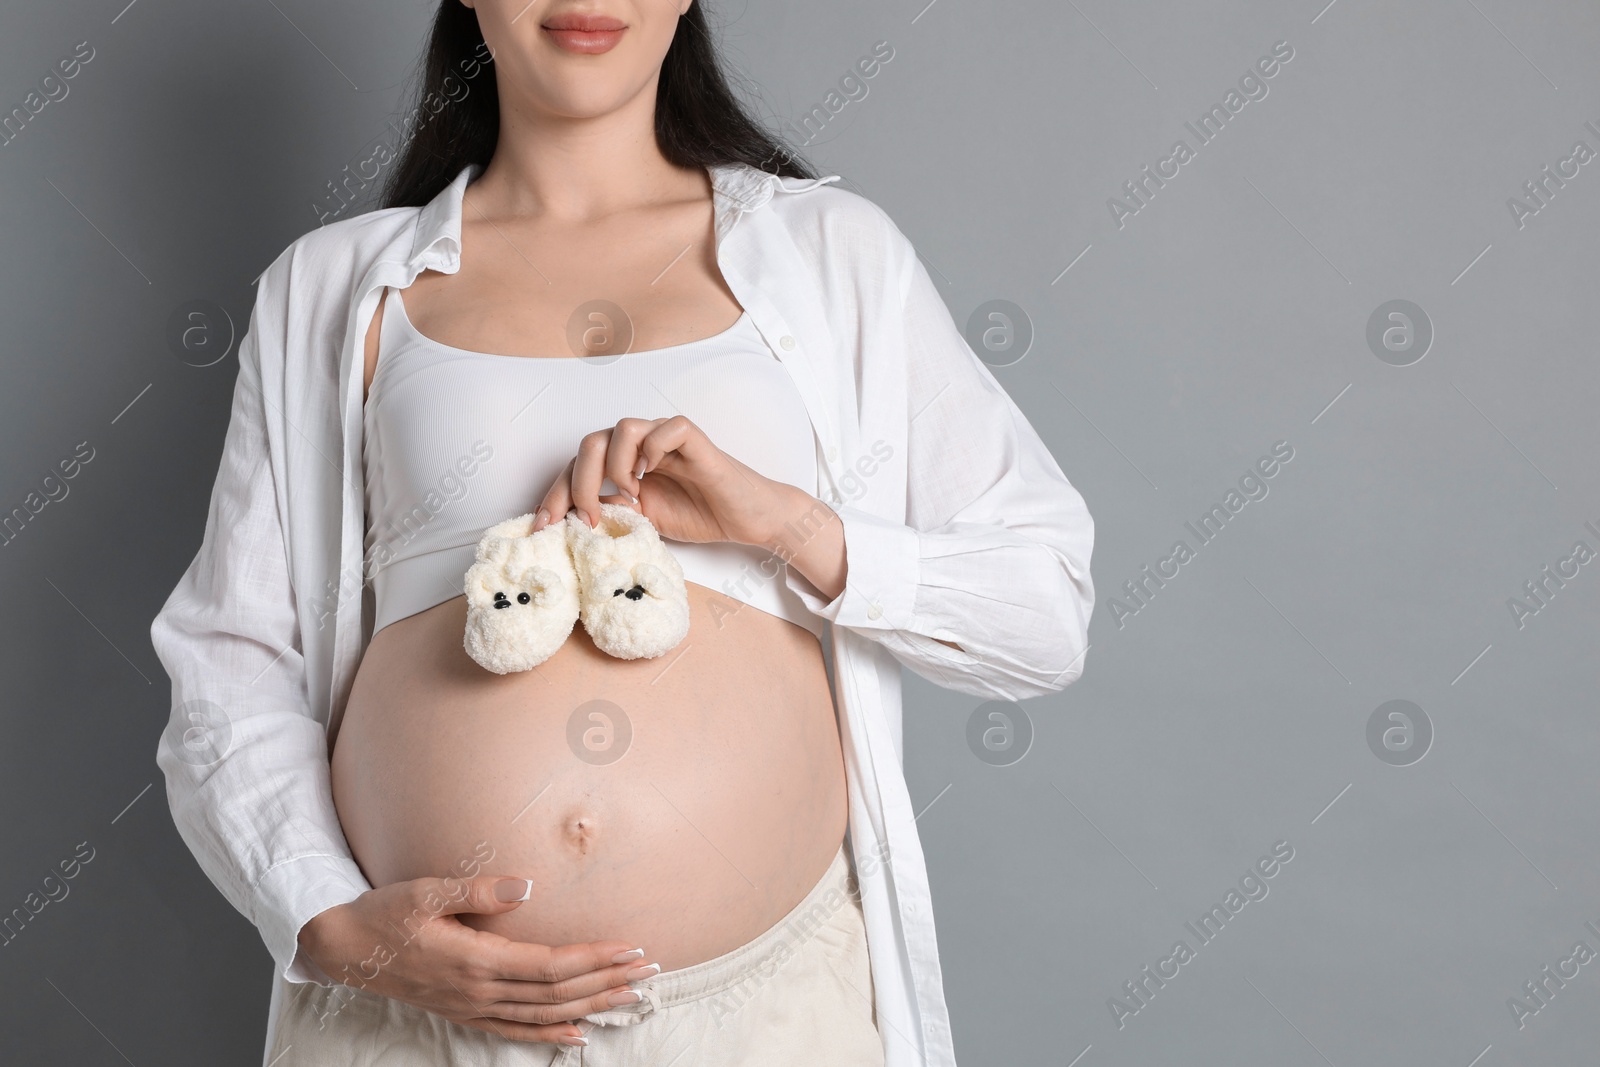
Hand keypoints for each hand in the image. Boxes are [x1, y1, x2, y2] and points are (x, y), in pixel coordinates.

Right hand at [296, 875, 659, 1045]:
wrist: (341, 948)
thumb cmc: (384, 914)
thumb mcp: (425, 891)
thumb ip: (478, 890)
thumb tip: (527, 886)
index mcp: (476, 960)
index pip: (551, 964)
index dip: (595, 957)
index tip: (631, 947)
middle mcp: (479, 991)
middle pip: (558, 993)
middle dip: (607, 982)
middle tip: (650, 972)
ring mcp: (472, 1007)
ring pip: (543, 1015)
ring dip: (590, 1006)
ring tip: (630, 997)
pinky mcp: (463, 1013)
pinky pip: (514, 1031)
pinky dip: (549, 1035)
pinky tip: (577, 1036)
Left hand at [531, 415, 792, 545]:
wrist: (745, 518)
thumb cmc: (699, 514)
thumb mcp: (643, 523)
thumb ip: (614, 515)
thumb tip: (577, 520)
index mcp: (624, 463)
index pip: (577, 467)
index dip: (556, 494)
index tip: (545, 526)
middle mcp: (640, 446)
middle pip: (590, 443)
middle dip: (578, 482)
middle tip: (588, 517)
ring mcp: (666, 439)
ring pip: (623, 427)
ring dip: (615, 464)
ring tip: (631, 494)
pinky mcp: (694, 440)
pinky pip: (667, 427)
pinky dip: (654, 449)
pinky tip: (653, 474)